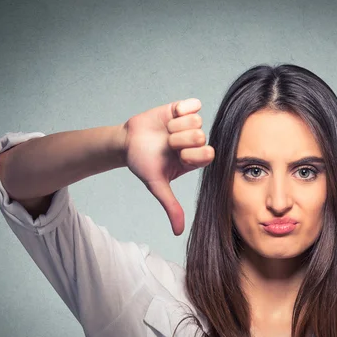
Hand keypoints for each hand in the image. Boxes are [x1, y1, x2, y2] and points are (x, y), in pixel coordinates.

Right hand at [122, 98, 213, 235]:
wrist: (127, 143)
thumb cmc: (144, 164)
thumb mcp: (157, 185)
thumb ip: (171, 206)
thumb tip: (178, 232)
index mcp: (196, 159)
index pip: (209, 154)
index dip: (191, 154)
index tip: (177, 156)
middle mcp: (196, 142)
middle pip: (201, 136)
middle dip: (179, 140)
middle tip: (167, 144)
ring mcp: (191, 125)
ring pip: (196, 121)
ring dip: (175, 126)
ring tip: (165, 132)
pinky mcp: (183, 109)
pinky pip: (194, 104)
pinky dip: (181, 109)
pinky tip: (171, 116)